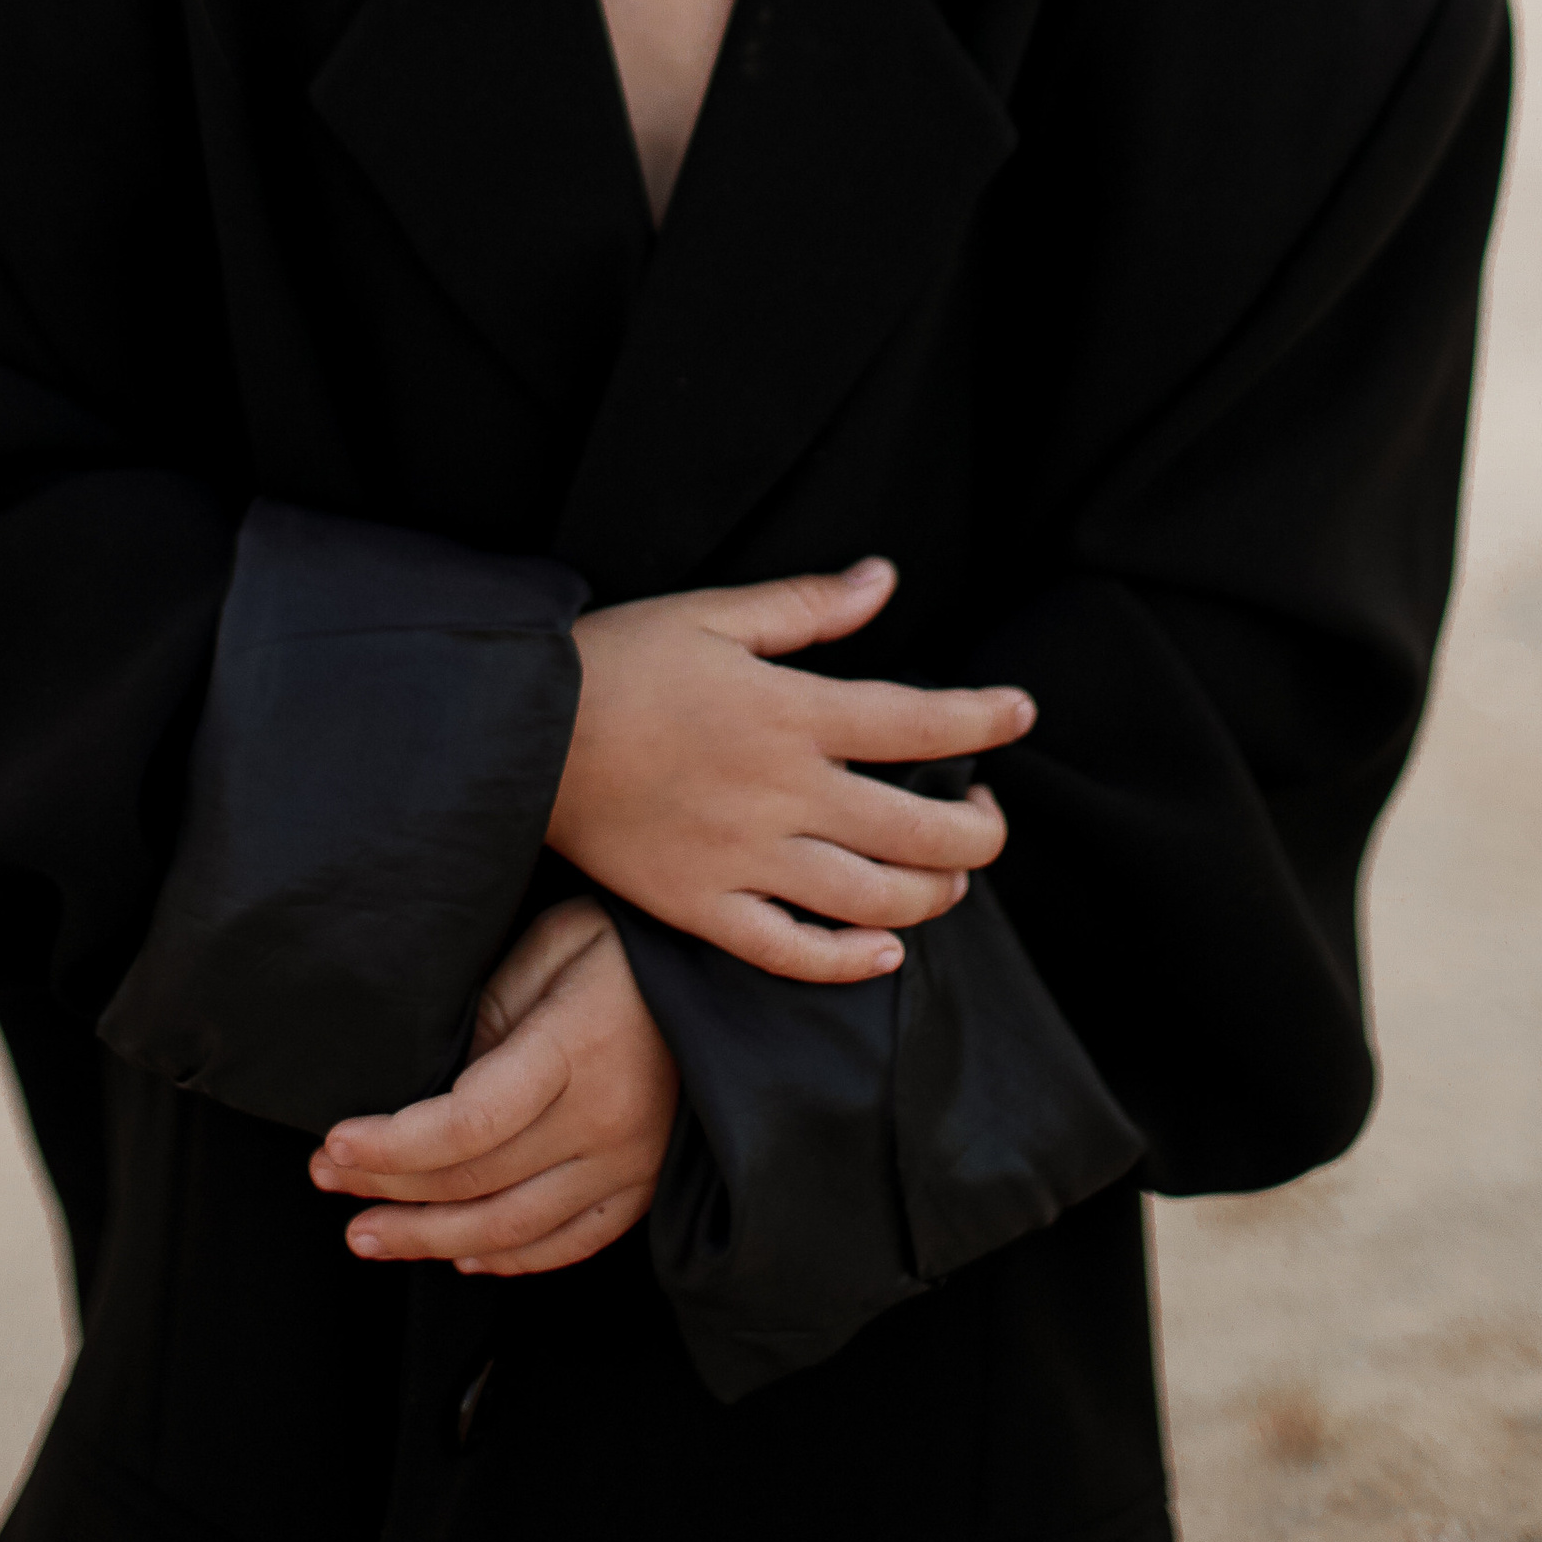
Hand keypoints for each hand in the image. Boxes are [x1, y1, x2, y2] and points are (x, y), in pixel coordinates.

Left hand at [308, 898, 675, 1277]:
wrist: (728, 976)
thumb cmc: (629, 943)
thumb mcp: (555, 945)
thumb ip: (493, 1013)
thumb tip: (432, 1080)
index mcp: (576, 1049)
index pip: (468, 1123)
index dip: (393, 1145)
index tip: (334, 1145)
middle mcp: (605, 1120)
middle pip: (477, 1182)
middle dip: (389, 1188)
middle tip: (327, 1181)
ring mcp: (629, 1163)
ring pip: (512, 1229)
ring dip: (429, 1239)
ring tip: (368, 1235)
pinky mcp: (643, 1186)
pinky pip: (570, 1243)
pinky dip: (510, 1259)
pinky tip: (459, 1254)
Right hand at [546, 556, 1032, 982]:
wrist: (519, 734)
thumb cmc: (615, 661)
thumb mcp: (713, 615)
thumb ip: (807, 606)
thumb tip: (884, 579)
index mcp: (790, 712)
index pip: (919, 724)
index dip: (983, 719)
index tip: (1021, 713)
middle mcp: (782, 793)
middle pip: (918, 830)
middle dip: (978, 830)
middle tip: (987, 817)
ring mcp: (746, 858)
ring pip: (873, 900)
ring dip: (932, 894)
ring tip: (948, 877)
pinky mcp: (703, 908)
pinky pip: (792, 953)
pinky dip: (850, 962)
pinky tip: (883, 952)